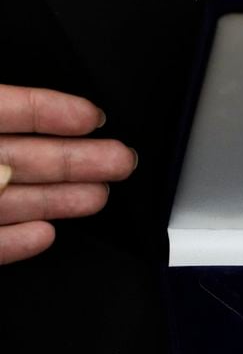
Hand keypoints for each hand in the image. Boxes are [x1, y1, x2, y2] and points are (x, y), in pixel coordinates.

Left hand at [0, 84, 137, 264]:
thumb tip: (6, 129)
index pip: (5, 111)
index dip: (47, 112)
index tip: (91, 117)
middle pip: (19, 157)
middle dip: (75, 158)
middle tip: (121, 159)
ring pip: (9, 200)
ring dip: (58, 200)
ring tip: (100, 197)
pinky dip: (16, 242)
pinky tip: (46, 234)